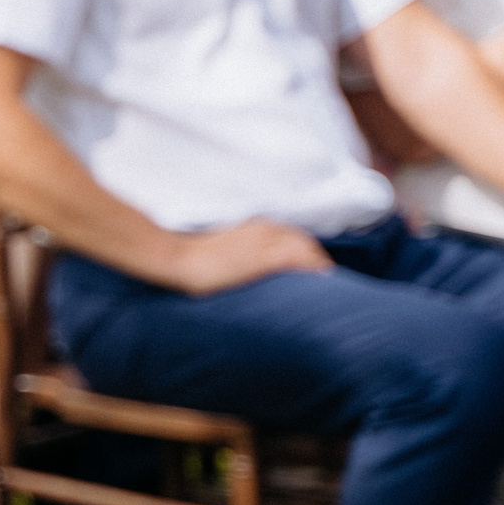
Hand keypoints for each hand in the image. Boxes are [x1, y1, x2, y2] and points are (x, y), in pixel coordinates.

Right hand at [172, 220, 332, 295]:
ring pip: (304, 247)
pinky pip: (298, 259)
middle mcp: (262, 229)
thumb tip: (242, 264)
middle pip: (301, 239)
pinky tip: (320, 278)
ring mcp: (264, 241)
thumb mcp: (218, 247)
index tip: (310, 264)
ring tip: (325, 279)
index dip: (303, 248)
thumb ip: (237, 250)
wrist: (178, 259)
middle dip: (314, 255)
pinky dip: (312, 266)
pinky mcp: (264, 257)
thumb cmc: (189, 257)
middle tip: (323, 273)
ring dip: (317, 261)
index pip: (288, 234)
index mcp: (251, 225)